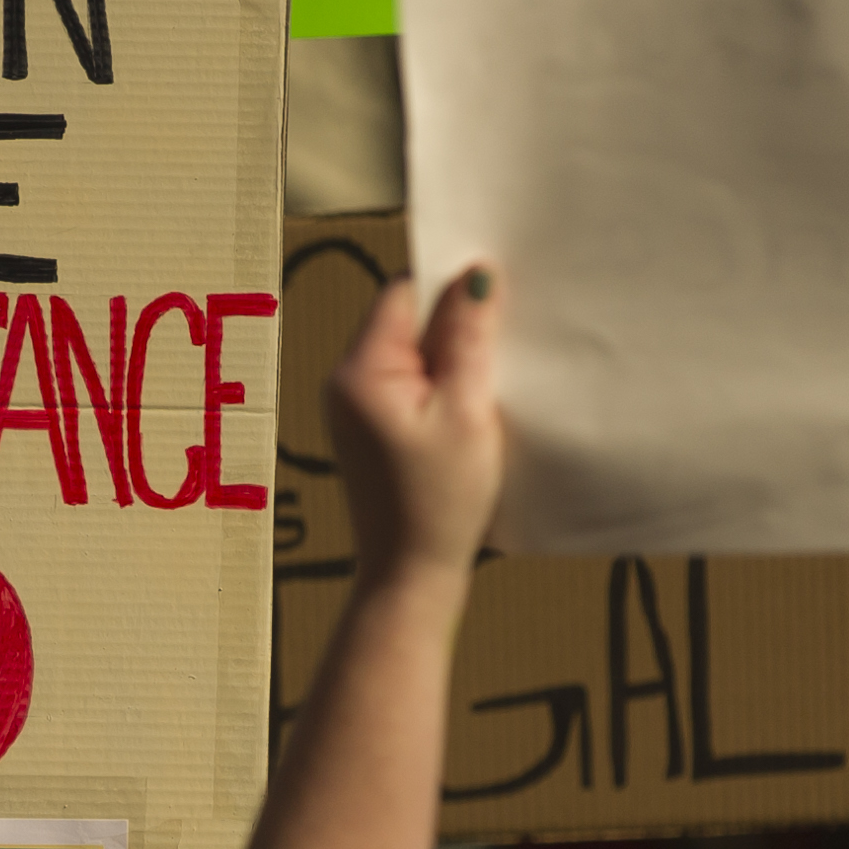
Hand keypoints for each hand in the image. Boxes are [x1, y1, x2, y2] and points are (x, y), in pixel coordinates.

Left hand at [326, 266, 506, 582]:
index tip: (498, 300)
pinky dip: (441, 386)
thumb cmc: (440, 501)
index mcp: (360, 371)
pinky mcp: (370, 427)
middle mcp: (345, 381)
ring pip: (411, 352)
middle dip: (454, 324)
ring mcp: (354, 405)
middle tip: (502, 342)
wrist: (411, 575)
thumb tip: (475, 273)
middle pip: (406, 320)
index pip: (404, 294)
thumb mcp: (466, 411)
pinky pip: (409, 383)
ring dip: (451, 358)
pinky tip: (469, 406)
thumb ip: (469, 338)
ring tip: (487, 382)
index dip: (452, 289)